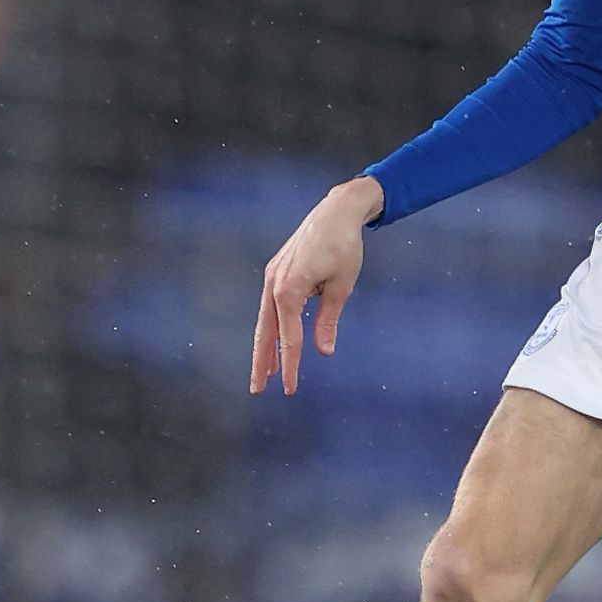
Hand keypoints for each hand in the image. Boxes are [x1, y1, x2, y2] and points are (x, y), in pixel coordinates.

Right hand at [251, 176, 383, 395]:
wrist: (336, 211)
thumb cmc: (344, 246)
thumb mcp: (341, 286)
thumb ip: (328, 320)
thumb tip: (324, 351)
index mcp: (289, 290)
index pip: (288, 338)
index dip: (289, 366)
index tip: (289, 389)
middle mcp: (274, 284)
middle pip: (265, 332)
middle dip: (262, 362)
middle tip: (257, 389)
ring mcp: (272, 276)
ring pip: (264, 320)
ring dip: (264, 346)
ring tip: (264, 372)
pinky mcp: (277, 270)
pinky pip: (270, 305)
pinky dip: (271, 325)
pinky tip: (275, 338)